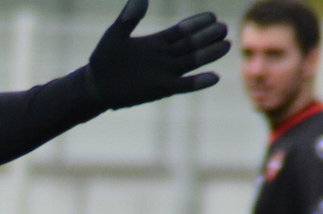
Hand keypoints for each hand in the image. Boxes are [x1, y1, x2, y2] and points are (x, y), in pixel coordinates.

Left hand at [87, 0, 229, 110]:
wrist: (95, 86)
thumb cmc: (103, 60)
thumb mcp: (115, 35)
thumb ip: (129, 18)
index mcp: (156, 42)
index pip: (181, 31)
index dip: (196, 24)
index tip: (212, 16)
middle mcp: (164, 57)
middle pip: (191, 45)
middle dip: (207, 36)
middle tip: (224, 28)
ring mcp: (164, 73)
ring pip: (191, 61)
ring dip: (208, 54)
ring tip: (226, 45)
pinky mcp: (161, 89)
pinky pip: (183, 85)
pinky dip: (197, 82)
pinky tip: (214, 77)